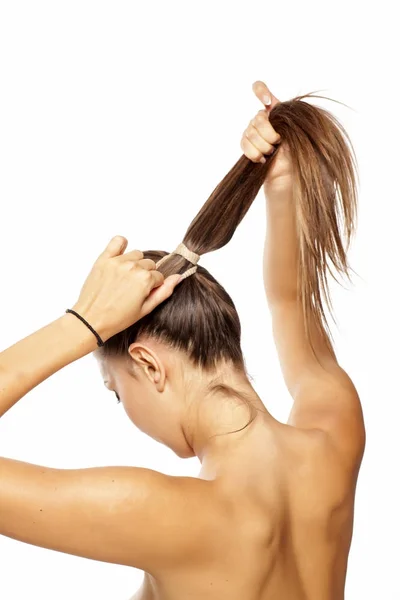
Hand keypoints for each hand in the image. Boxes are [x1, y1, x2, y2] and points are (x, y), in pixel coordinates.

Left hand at [72, 236, 180, 342]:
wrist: (91, 319)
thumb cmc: (117, 318)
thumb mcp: (145, 309)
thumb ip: (164, 291)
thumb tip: (178, 277)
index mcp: (145, 280)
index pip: (158, 276)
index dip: (153, 286)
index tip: (144, 294)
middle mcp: (133, 267)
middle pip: (149, 264)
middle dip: (145, 275)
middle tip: (133, 288)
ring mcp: (118, 262)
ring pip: (137, 254)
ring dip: (135, 263)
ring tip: (125, 277)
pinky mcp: (104, 259)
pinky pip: (118, 241)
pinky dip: (122, 245)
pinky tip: (121, 256)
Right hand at [241, 80, 292, 198]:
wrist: (288, 173)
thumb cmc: (298, 151)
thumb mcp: (298, 131)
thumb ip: (287, 117)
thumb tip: (270, 107)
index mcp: (275, 110)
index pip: (260, 89)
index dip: (260, 90)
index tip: (268, 101)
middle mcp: (262, 119)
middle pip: (258, 118)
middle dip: (268, 133)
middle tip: (277, 143)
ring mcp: (252, 131)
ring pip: (251, 132)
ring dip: (263, 146)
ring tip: (271, 153)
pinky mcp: (246, 144)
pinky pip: (244, 144)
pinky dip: (254, 153)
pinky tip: (263, 159)